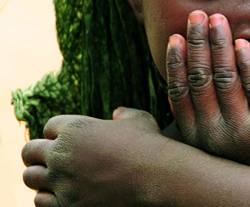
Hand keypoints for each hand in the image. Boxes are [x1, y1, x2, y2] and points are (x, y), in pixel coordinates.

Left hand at [22, 108, 165, 206]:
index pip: (49, 127)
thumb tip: (117, 113)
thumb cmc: (151, 146)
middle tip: (52, 161)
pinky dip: (50, 199)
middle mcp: (62, 153)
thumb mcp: (140, 121)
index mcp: (76, 128)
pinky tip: (64, 196)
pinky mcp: (66, 205)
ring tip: (57, 180)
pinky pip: (41, 202)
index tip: (67, 141)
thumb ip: (125, 114)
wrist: (158, 177)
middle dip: (39, 155)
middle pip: (30, 151)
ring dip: (42, 178)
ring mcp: (62, 181)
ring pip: (31, 178)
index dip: (58, 133)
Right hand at [167, 11, 249, 176]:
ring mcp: (242, 130)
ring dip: (220, 44)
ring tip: (218, 20)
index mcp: (198, 136)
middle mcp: (215, 134)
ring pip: (225, 78)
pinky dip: (247, 63)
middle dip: (198, 43)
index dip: (177, 61)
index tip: (177, 36)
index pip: (180, 92)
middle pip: (201, 79)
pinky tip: (242, 44)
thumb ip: (197, 115)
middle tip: (198, 16)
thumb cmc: (249, 155)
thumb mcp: (215, 140)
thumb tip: (167, 87)